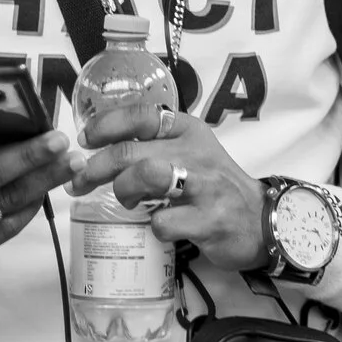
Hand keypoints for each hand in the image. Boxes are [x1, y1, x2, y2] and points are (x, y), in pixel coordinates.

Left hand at [71, 103, 266, 271]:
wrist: (261, 220)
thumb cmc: (215, 186)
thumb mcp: (191, 152)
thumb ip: (154, 146)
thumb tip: (100, 148)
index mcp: (190, 131)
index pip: (142, 115)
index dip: (107, 125)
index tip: (85, 139)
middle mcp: (197, 153)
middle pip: (132, 150)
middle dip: (97, 166)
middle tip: (80, 181)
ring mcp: (205, 187)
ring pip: (145, 175)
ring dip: (124, 190)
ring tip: (127, 201)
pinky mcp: (208, 220)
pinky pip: (163, 222)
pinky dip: (154, 226)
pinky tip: (163, 225)